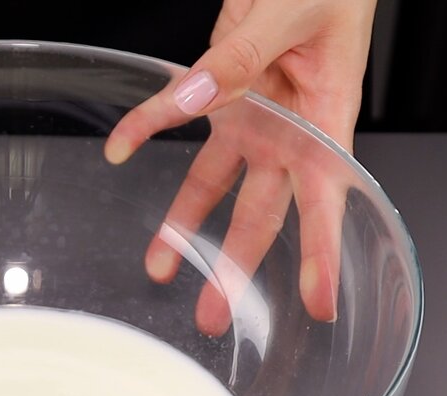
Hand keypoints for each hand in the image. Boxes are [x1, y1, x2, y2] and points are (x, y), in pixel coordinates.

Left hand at [105, 0, 376, 333]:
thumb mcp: (294, 13)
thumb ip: (245, 55)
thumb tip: (201, 93)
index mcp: (327, 117)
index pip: (324, 195)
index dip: (319, 250)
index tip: (316, 302)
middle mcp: (289, 130)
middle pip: (262, 210)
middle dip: (237, 266)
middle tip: (216, 315)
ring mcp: (256, 117)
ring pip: (217, 186)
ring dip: (187, 227)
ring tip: (162, 270)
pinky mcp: (223, 94)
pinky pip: (177, 116)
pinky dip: (146, 128)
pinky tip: (119, 149)